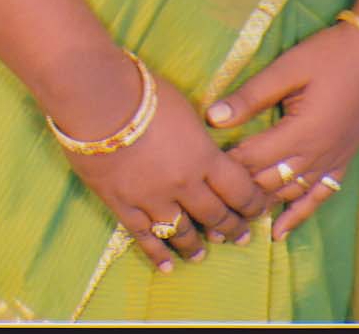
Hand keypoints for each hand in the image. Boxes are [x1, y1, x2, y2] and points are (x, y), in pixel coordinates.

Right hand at [64, 73, 271, 271]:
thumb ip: (197, 138)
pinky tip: (166, 266)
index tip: (259, 210)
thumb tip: (203, 150)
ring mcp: (153, 199)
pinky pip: (144, 237)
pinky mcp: (123, 205)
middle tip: (239, 236)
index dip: (253, 203)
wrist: (98, 99)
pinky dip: (157, 254)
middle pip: (215, 215)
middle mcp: (184, 184)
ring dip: (195, 245)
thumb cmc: (144, 92)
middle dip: (231, 227)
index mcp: (204, 157)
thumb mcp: (185, 109)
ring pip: (181, 232)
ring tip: (201, 254)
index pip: (239, 189)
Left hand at [205, 22, 358, 239]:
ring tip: (232, 215)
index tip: (202, 163)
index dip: (226, 162)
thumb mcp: (288, 68)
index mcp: (300, 133)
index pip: (252, 158)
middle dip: (238, 188)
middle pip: (268, 182)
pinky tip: (279, 232)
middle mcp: (315, 156)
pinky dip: (297, 216)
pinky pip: (318, 198)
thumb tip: (213, 117)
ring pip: (289, 194)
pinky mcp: (341, 163)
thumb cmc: (330, 56)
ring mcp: (330, 163)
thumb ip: (251, 96)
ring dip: (261, 205)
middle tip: (209, 194)